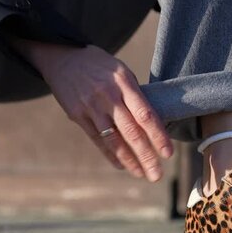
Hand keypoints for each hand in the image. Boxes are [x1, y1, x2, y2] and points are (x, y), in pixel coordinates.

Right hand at [11, 41, 173, 181]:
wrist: (63, 57)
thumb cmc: (99, 65)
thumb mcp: (121, 70)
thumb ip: (134, 95)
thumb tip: (152, 121)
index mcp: (123, 83)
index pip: (145, 114)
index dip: (158, 136)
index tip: (168, 154)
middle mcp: (108, 96)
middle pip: (131, 132)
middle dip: (146, 155)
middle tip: (157, 175)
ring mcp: (91, 107)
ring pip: (113, 139)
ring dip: (129, 160)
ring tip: (142, 174)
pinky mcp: (77, 115)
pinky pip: (97, 139)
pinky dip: (110, 154)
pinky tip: (122, 165)